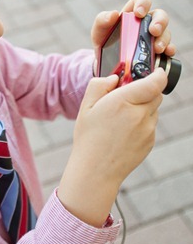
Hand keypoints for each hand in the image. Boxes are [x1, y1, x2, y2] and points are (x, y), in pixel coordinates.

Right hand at [58, 68, 166, 226]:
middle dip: (146, 91)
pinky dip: (141, 123)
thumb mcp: (85, 106)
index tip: (154, 71)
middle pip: (156, 94)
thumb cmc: (88, 138)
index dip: (158, 74)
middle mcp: (139, 115)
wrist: (95, 171)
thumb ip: (99, 85)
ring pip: (153, 110)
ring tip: (121, 120)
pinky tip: (123, 133)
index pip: (155, 82)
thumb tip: (115, 77)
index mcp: (123, 101)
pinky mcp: (150, 141)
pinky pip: (150, 125)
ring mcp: (148, 129)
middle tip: (127, 96)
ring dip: (143, 108)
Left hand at [91, 0, 175, 72]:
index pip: (142, 0)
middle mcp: (146, 23)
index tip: (139, 13)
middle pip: (160, 15)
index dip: (143, 3)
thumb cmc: (103, 42)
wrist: (105, 64)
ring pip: (166, 32)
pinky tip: (167, 53)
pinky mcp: (157, 52)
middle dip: (159, 22)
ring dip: (164, 39)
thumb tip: (113, 14)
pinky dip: (170, 50)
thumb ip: (102, 20)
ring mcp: (154, 38)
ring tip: (157, 48)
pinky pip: (169, 49)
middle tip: (153, 31)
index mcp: (132, 13)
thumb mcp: (98, 31)